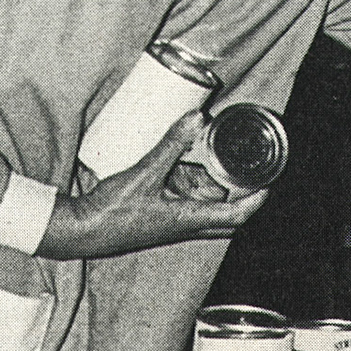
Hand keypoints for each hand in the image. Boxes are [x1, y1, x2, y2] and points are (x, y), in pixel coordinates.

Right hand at [41, 112, 265, 258]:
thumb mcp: (144, 173)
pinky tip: (179, 167)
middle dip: (239, 197)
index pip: (236, 215)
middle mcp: (184, 226)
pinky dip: (188, 188)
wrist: (82, 231)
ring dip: (210, 189)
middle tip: (245, 173)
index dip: (256, 200)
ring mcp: (171, 225)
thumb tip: (197, 119)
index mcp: (189, 220)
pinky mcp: (158, 220)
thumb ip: (170, 145)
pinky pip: (184, 206)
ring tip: (212, 161)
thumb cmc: (112, 211)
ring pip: (205, 210)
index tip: (269, 184)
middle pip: (225, 217)